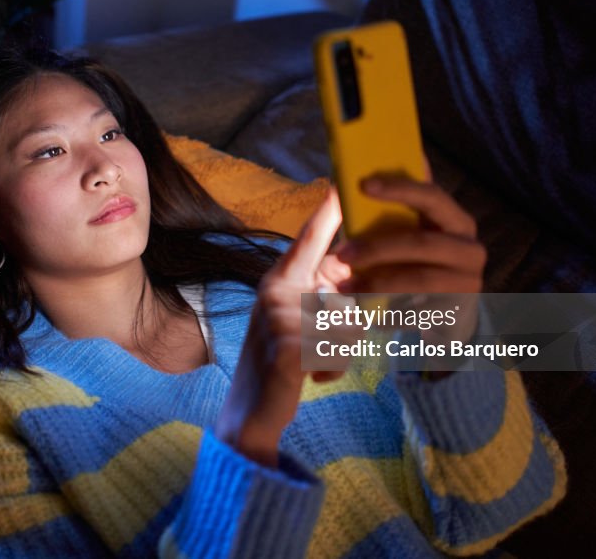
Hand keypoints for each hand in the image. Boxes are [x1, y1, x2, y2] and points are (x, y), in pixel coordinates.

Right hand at [215, 188, 341, 466]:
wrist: (249, 413)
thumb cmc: (277, 364)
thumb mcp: (293, 322)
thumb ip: (314, 296)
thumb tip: (343, 278)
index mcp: (278, 282)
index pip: (307, 241)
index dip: (327, 213)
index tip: (342, 183)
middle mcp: (275, 293)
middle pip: (342, 293)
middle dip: (343, 326)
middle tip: (311, 349)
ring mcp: (280, 319)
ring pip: (346, 326)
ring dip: (338, 353)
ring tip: (309, 365)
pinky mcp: (289, 348)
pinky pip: (338, 351)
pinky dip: (331, 370)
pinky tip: (307, 378)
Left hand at [333, 175, 485, 357]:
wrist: (448, 316)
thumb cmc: (417, 267)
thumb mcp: (408, 238)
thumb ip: (392, 212)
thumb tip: (350, 179)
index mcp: (455, 221)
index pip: (431, 196)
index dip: (400, 188)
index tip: (364, 185)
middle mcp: (469, 248)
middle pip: (421, 242)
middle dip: (377, 249)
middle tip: (342, 254)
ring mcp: (468, 282)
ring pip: (418, 280)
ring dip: (376, 284)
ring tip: (345, 288)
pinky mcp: (460, 313)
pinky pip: (418, 312)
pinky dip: (388, 312)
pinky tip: (365, 311)